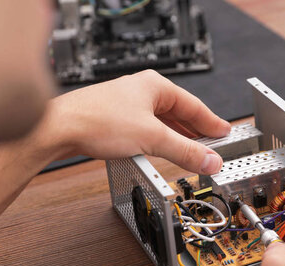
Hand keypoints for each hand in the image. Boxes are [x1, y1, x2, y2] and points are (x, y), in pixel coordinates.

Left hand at [35, 70, 230, 173]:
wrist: (60, 128)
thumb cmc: (97, 121)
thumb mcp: (152, 138)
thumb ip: (185, 151)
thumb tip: (210, 160)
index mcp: (155, 85)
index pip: (194, 106)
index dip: (212, 122)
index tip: (224, 133)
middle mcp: (142, 91)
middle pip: (179, 113)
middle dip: (195, 132)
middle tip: (211, 146)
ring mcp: (128, 104)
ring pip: (162, 122)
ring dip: (177, 138)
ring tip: (191, 152)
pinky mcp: (116, 118)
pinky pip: (147, 129)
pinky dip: (159, 141)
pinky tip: (161, 151)